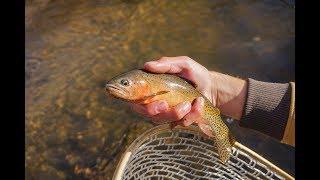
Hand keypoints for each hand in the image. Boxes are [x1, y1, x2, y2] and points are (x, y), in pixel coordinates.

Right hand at [131, 56, 246, 128]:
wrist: (212, 86)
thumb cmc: (195, 73)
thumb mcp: (183, 64)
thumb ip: (166, 64)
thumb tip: (147, 65)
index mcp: (151, 88)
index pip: (136, 101)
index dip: (140, 106)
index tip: (159, 102)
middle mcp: (155, 102)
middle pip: (148, 114)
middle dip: (159, 112)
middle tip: (167, 105)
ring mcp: (167, 113)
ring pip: (164, 120)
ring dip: (178, 113)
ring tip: (194, 102)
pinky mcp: (179, 120)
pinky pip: (180, 122)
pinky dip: (192, 114)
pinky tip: (199, 103)